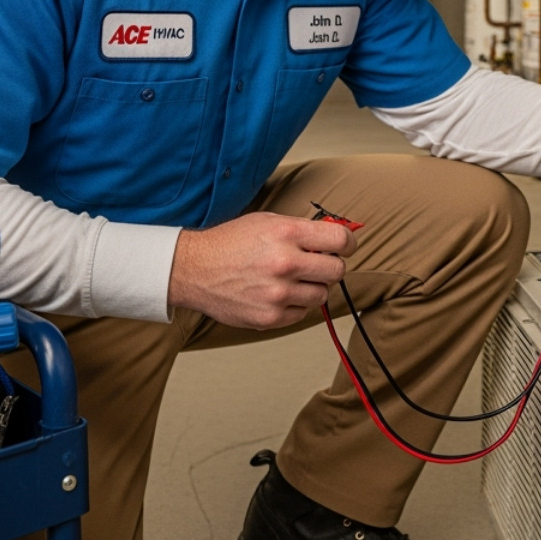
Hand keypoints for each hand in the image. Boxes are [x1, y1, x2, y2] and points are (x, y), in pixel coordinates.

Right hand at [168, 212, 355, 329]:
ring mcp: (278, 294)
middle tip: (316, 263)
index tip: (343, 246)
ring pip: (322, 294)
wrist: (194, 270)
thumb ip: (303, 230)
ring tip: (292, 279)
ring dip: (313, 286)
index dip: (347, 243)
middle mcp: (285, 263)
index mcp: (287, 234)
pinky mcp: (270, 317)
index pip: (340, 239)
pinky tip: (277, 293)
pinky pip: (302, 313)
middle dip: (330, 265)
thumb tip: (336, 237)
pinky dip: (295, 304)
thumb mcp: (267, 222)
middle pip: (337, 270)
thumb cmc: (230, 243)